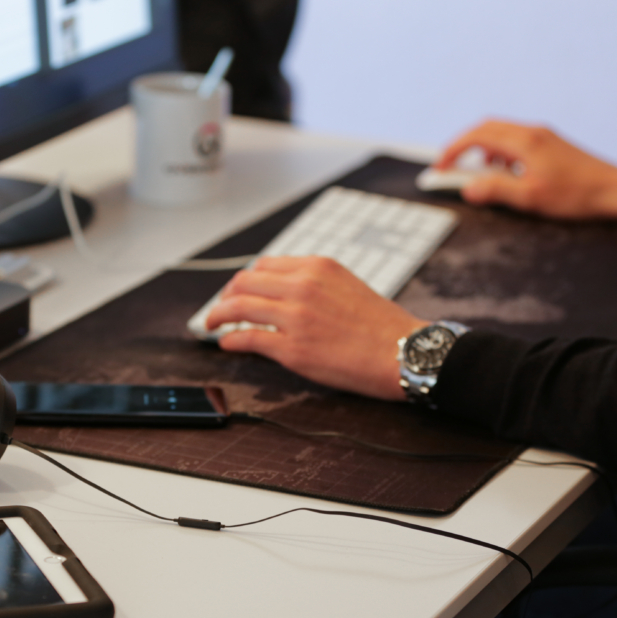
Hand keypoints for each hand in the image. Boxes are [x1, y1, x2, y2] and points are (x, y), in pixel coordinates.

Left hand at [204, 256, 426, 400]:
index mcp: (317, 267)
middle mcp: (303, 286)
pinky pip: (247, 338)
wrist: (403, 352)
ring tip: (212, 324)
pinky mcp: (292, 349)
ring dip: (218, 315)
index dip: (247, 279)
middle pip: (245, 281)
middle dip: (226, 295)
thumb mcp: (347, 285)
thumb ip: (314, 283)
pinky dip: (230, 340)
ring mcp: (295, 317)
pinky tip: (226, 343)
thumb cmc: (382, 325)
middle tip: (221, 308)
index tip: (240, 290)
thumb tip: (283, 292)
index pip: (265, 265)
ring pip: (239, 306)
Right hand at [436, 120, 616, 232]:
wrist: (616, 191)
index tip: (441, 167)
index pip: (477, 136)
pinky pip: (517, 141)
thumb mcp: (530, 199)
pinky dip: (501, 154)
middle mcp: (533, 133)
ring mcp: (544, 137)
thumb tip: (467, 187)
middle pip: (487, 128)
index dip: (453, 150)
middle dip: (464, 146)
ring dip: (483, 150)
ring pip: (502, 134)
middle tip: (451, 167)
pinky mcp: (552, 145)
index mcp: (525, 142)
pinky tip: (508, 174)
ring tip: (480, 174)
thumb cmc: (577, 196)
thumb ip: (495, 190)